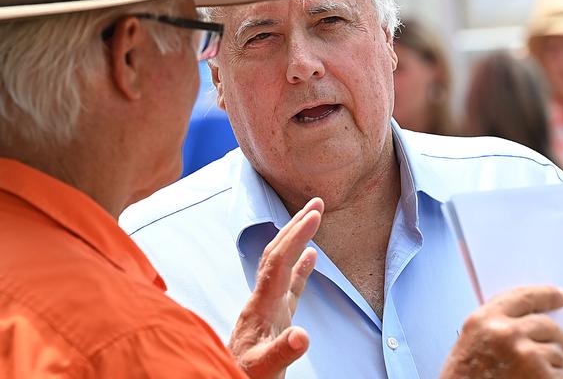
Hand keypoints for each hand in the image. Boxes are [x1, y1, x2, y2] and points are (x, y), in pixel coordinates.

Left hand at [228, 197, 322, 378]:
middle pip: (278, 251)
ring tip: (313, 217)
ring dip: (296, 238)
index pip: (279, 261)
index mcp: (261, 306)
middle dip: (296, 225)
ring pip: (282, 262)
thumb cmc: (243, 376)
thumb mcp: (263, 369)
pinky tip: (312, 256)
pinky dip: (301, 266)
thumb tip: (304, 335)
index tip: (314, 215)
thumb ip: (281, 351)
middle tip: (317, 203)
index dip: (296, 236)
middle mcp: (263, 298)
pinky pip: (290, 282)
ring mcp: (269, 305)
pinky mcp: (275, 315)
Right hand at [440, 285, 562, 378]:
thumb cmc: (465, 377)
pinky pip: (559, 372)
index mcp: (485, 319)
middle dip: (561, 338)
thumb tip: (534, 318)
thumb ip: (497, 323)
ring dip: (558, 362)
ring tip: (545, 372)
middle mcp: (505, 331)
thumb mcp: (472, 340)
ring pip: (557, 350)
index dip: (547, 295)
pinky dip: (556, 378)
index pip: (523, 297)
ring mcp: (524, 353)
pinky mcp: (539, 374)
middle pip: (547, 324)